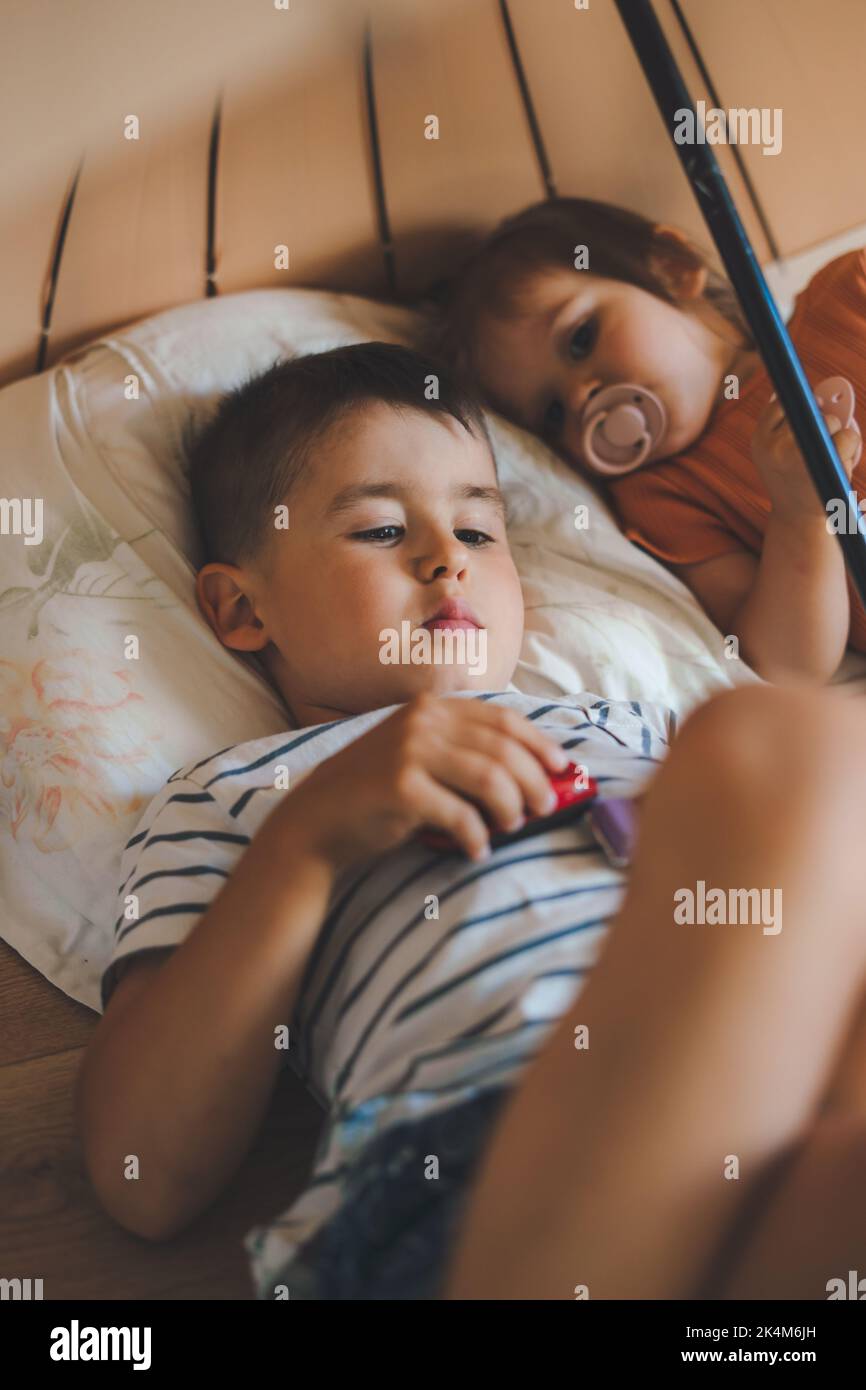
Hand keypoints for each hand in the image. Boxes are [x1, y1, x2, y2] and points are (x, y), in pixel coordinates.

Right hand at [283, 693, 569, 867]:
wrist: (319, 820)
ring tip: (514, 828)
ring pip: (489, 778)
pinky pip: (460, 815)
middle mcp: (421, 721)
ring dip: (511, 807)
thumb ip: (461, 750)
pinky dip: (477, 836)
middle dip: (533, 780)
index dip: (538, 743)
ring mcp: (409, 752)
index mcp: (431, 707)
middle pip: (502, 748)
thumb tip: (532, 771)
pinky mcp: (401, 788)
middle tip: (546, 807)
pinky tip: (477, 850)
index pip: (502, 718)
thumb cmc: (377, 792)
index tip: (561, 766)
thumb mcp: (418, 754)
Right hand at [751, 393, 860, 522]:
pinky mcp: (826, 462)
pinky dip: (851, 447)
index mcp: (759, 441)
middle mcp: (774, 446)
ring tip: (826, 461)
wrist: (800, 522)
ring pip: (830, 422)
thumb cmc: (795, 484)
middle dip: (820, 423)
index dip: (799, 407)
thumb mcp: (777, 455)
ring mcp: (799, 453)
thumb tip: (821, 398)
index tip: (809, 414)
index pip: (779, 404)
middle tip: (815, 450)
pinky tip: (839, 466)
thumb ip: (786, 426)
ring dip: (837, 436)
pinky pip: (848, 437)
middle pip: (809, 409)